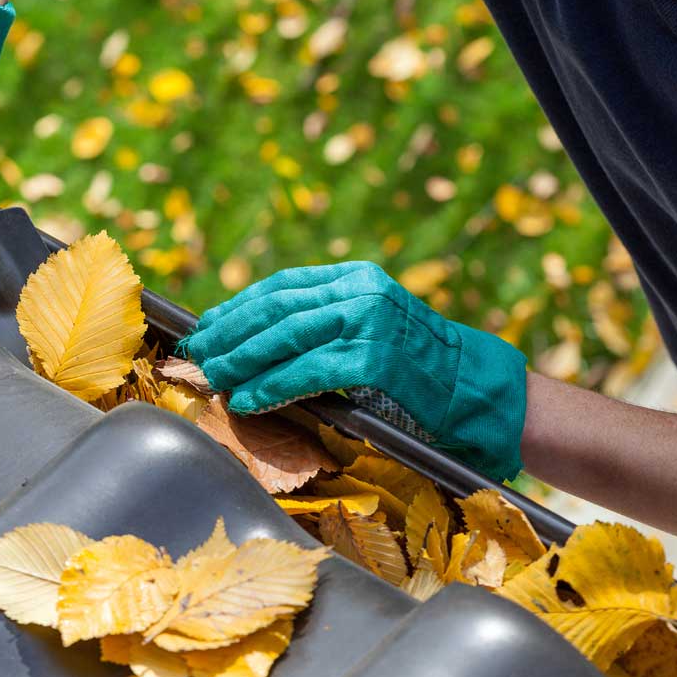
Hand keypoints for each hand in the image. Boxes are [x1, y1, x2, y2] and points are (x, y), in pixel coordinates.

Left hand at [180, 262, 528, 480]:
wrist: (478, 390)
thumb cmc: (419, 367)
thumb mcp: (373, 325)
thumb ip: (326, 321)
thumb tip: (256, 339)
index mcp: (357, 276)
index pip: (282, 285)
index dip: (239, 306)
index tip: (208, 326)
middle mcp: (361, 290)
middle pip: (276, 308)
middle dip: (230, 333)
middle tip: (198, 354)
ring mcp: (369, 322)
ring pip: (286, 336)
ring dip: (242, 360)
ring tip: (215, 377)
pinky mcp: (374, 359)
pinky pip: (307, 372)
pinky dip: (272, 386)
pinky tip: (249, 399)